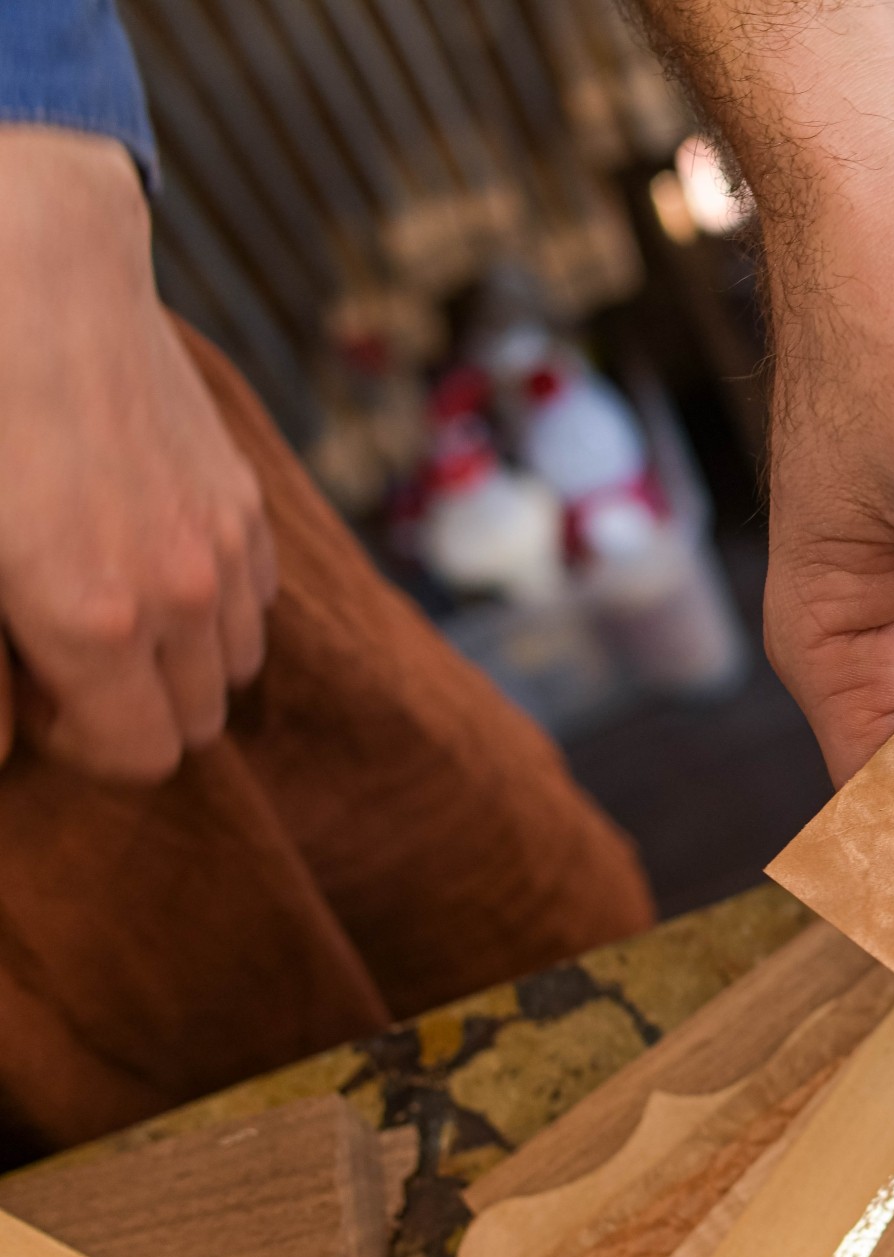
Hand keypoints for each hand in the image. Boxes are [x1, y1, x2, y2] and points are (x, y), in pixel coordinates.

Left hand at [0, 126, 274, 781]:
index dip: (78, 743)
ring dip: (173, 657)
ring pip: (233, 664)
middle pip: (195, 722)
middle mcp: (181, 593)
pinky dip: (209, 601)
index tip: (30, 694)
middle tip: (53, 653)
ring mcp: (224, 542)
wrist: (32, 252)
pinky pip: (254, 596)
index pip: (139, 756)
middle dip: (128, 707)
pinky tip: (140, 549)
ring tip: (99, 602)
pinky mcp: (241, 493)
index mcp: (93, 618)